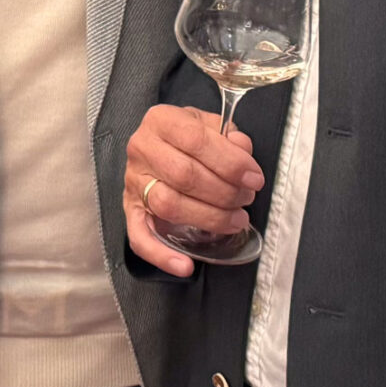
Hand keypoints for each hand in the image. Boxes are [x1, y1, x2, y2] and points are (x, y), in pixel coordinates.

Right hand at [122, 105, 261, 277]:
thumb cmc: (190, 138)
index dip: (229, 162)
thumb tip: (242, 153)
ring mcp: (133, 182)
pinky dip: (161, 255)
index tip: (254, 178)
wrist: (159, 145)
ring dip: (209, 218)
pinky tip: (185, 265)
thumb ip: (229, 136)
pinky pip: (139, 237)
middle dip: (225, 192)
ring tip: (236, 220)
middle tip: (246, 198)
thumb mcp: (210, 125)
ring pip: (169, 205)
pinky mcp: (131, 210)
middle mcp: (142, 149)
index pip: (195, 139)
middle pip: (184, 175)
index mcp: (161, 121)